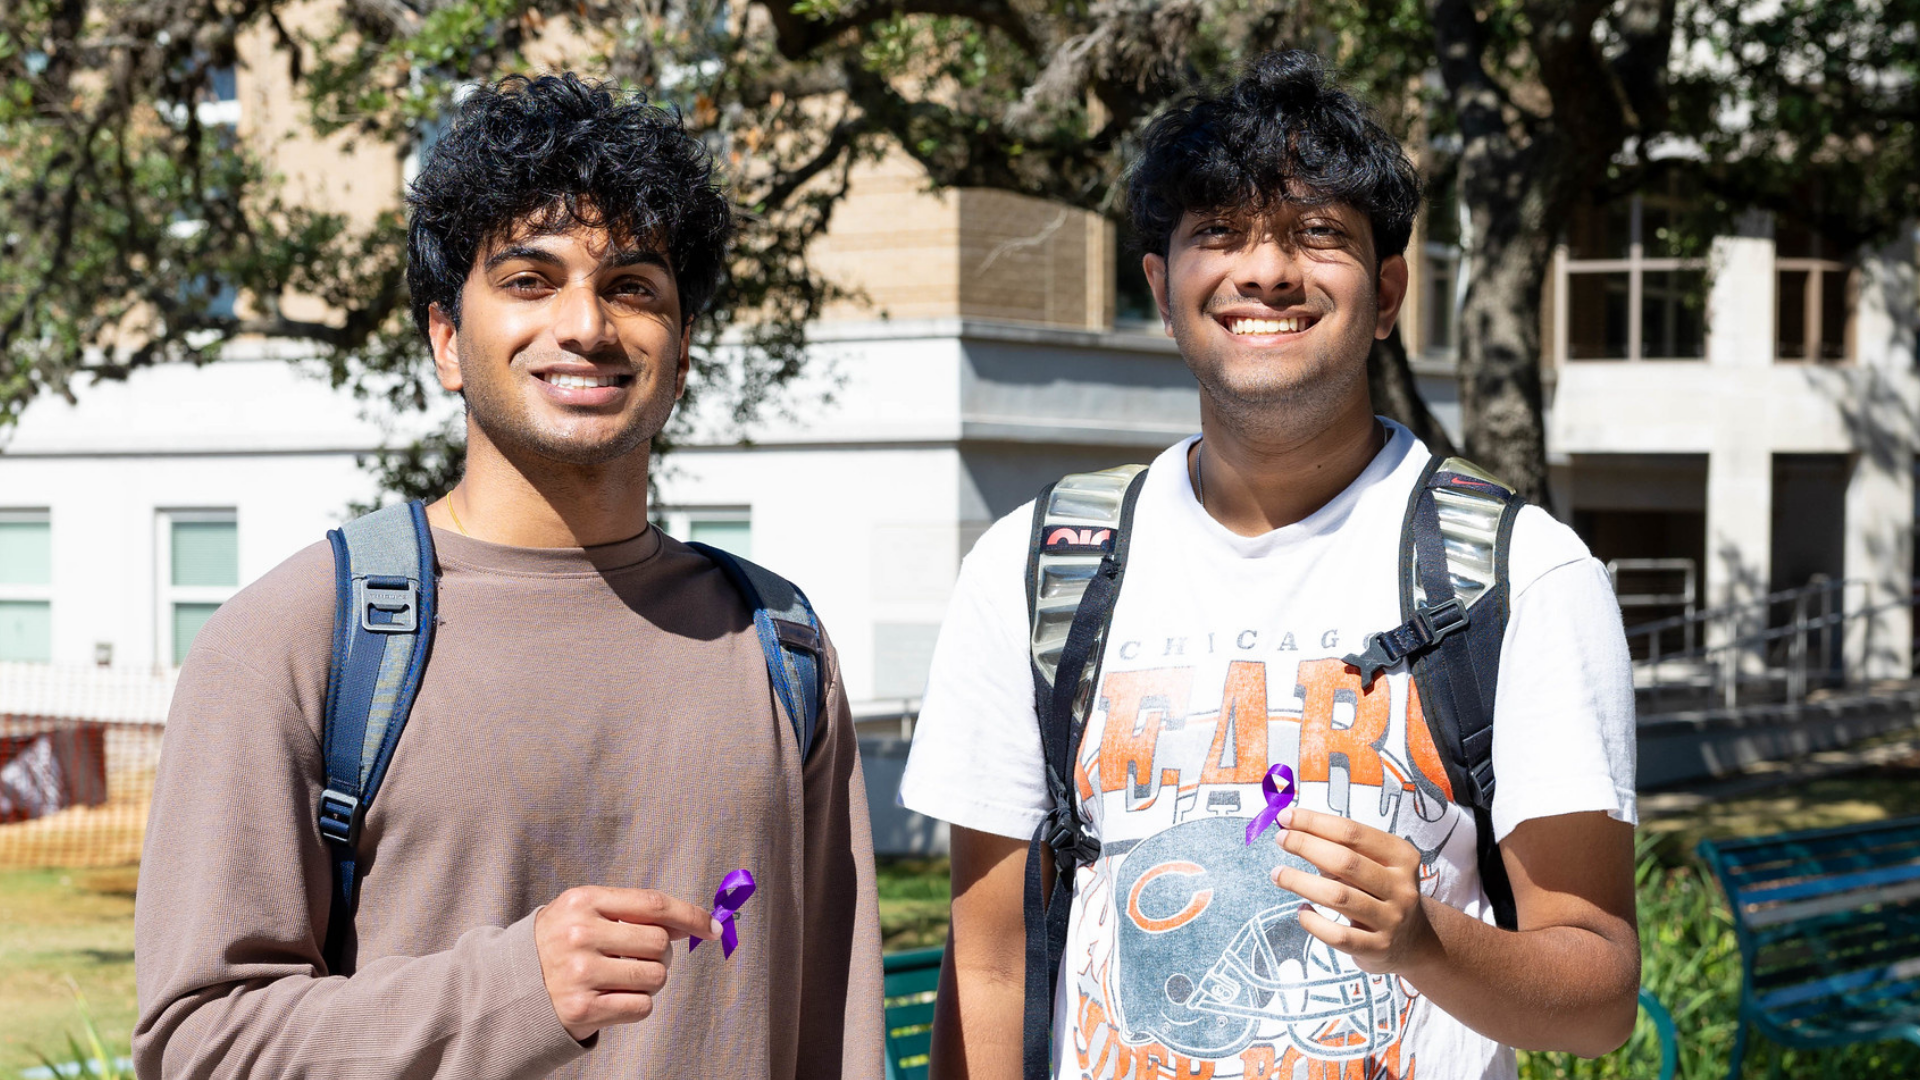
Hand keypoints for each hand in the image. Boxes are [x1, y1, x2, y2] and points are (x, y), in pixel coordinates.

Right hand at [534, 886, 723, 1040]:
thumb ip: (632, 910)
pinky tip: (613, 997)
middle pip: (660, 944)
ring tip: (623, 976)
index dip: (690, 915)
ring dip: (650, 980)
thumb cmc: (560, 941)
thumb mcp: (585, 910)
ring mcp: (579, 973)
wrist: (509, 984)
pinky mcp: (581, 1009)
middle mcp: (580, 934)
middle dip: (661, 954)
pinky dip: (637, 1004)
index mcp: (583, 900)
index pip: (654, 904)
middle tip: (639, 957)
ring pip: (655, 977)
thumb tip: (691, 924)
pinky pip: (641, 1006)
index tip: (712, 926)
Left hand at [1270, 806, 1438, 976]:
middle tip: (1281, 840)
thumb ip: (1341, 847)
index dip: (1315, 823)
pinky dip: (1313, 922)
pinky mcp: (1378, 948)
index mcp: (1401, 856)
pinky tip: (1302, 911)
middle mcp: (1401, 887)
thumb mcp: (1374, 864)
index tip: (1286, 817)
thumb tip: (1293, 828)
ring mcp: (1392, 920)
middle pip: (1345, 861)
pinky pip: (1338, 935)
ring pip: (1339, 897)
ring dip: (1301, 882)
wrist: (1414, 941)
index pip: (1353, 832)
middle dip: (1306, 846)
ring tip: (1278, 874)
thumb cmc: (1381, 891)